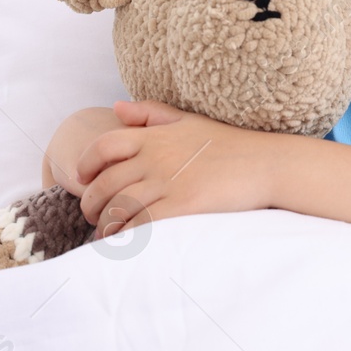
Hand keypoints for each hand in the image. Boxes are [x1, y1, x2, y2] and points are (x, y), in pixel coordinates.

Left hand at [76, 100, 274, 236]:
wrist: (267, 164)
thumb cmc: (229, 145)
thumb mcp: (189, 121)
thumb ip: (151, 113)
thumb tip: (116, 108)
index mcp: (155, 136)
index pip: (104, 146)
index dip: (86, 165)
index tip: (83, 180)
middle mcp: (156, 157)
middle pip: (105, 183)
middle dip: (91, 205)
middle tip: (93, 217)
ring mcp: (168, 182)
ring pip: (119, 207)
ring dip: (106, 226)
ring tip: (106, 235)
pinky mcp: (183, 206)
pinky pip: (142, 223)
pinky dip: (127, 235)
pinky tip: (126, 243)